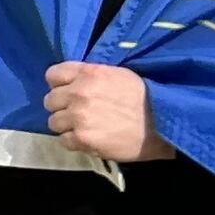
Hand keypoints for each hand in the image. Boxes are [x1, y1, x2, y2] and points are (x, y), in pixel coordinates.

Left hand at [45, 60, 166, 162]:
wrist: (164, 123)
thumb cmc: (146, 98)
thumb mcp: (118, 75)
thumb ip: (91, 77)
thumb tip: (70, 83)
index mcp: (89, 73)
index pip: (52, 75)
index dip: (59, 84)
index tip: (68, 91)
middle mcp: (79, 93)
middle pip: (50, 100)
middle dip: (63, 106)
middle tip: (80, 112)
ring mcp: (78, 117)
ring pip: (53, 122)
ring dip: (67, 125)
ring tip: (86, 127)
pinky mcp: (82, 138)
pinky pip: (64, 140)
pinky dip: (75, 141)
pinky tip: (91, 138)